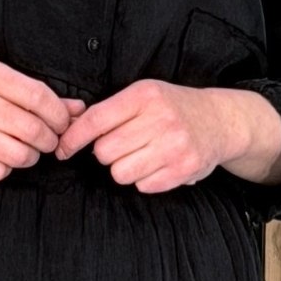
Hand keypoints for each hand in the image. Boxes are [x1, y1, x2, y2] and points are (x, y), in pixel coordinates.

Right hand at [0, 58, 85, 181]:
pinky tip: (2, 155)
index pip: (40, 99)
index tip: (62, 122)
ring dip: (31, 156)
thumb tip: (78, 110)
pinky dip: (8, 167)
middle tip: (47, 139)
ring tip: (25, 147)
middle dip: (49, 139)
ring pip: (20, 155)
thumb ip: (38, 94)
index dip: (59, 115)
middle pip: (33, 130)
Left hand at [52, 80, 280, 192]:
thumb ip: (109, 110)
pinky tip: (157, 164)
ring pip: (120, 172)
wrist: (219, 121)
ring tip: (142, 155)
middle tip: (123, 145)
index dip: (73, 138)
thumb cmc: (173, 108)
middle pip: (105, 152)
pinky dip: (145, 179)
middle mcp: (160, 119)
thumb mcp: (144, 95)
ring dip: (124, 168)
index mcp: (145, 96)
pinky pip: (142, 186)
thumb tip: (68, 129)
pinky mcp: (183, 170)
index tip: (61, 150)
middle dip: (106, 153)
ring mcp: (174, 146)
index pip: (96, 120)